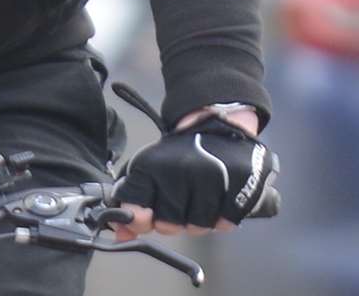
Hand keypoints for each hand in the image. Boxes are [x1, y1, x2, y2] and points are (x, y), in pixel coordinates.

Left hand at [109, 106, 274, 241]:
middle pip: (169, 226)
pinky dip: (221, 216)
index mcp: (154, 166)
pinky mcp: (238, 187)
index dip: (139, 220)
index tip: (145, 216)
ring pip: (197, 227)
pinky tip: (218, 197)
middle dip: (172, 220)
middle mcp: (181, 172)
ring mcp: (212, 180)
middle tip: (180, 200)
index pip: (136, 212)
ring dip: (198, 219)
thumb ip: (133, 202)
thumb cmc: (182, 152)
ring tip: (200, 196)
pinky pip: (223, 224)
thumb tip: (120, 234)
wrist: (218, 124)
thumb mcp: (149, 169)